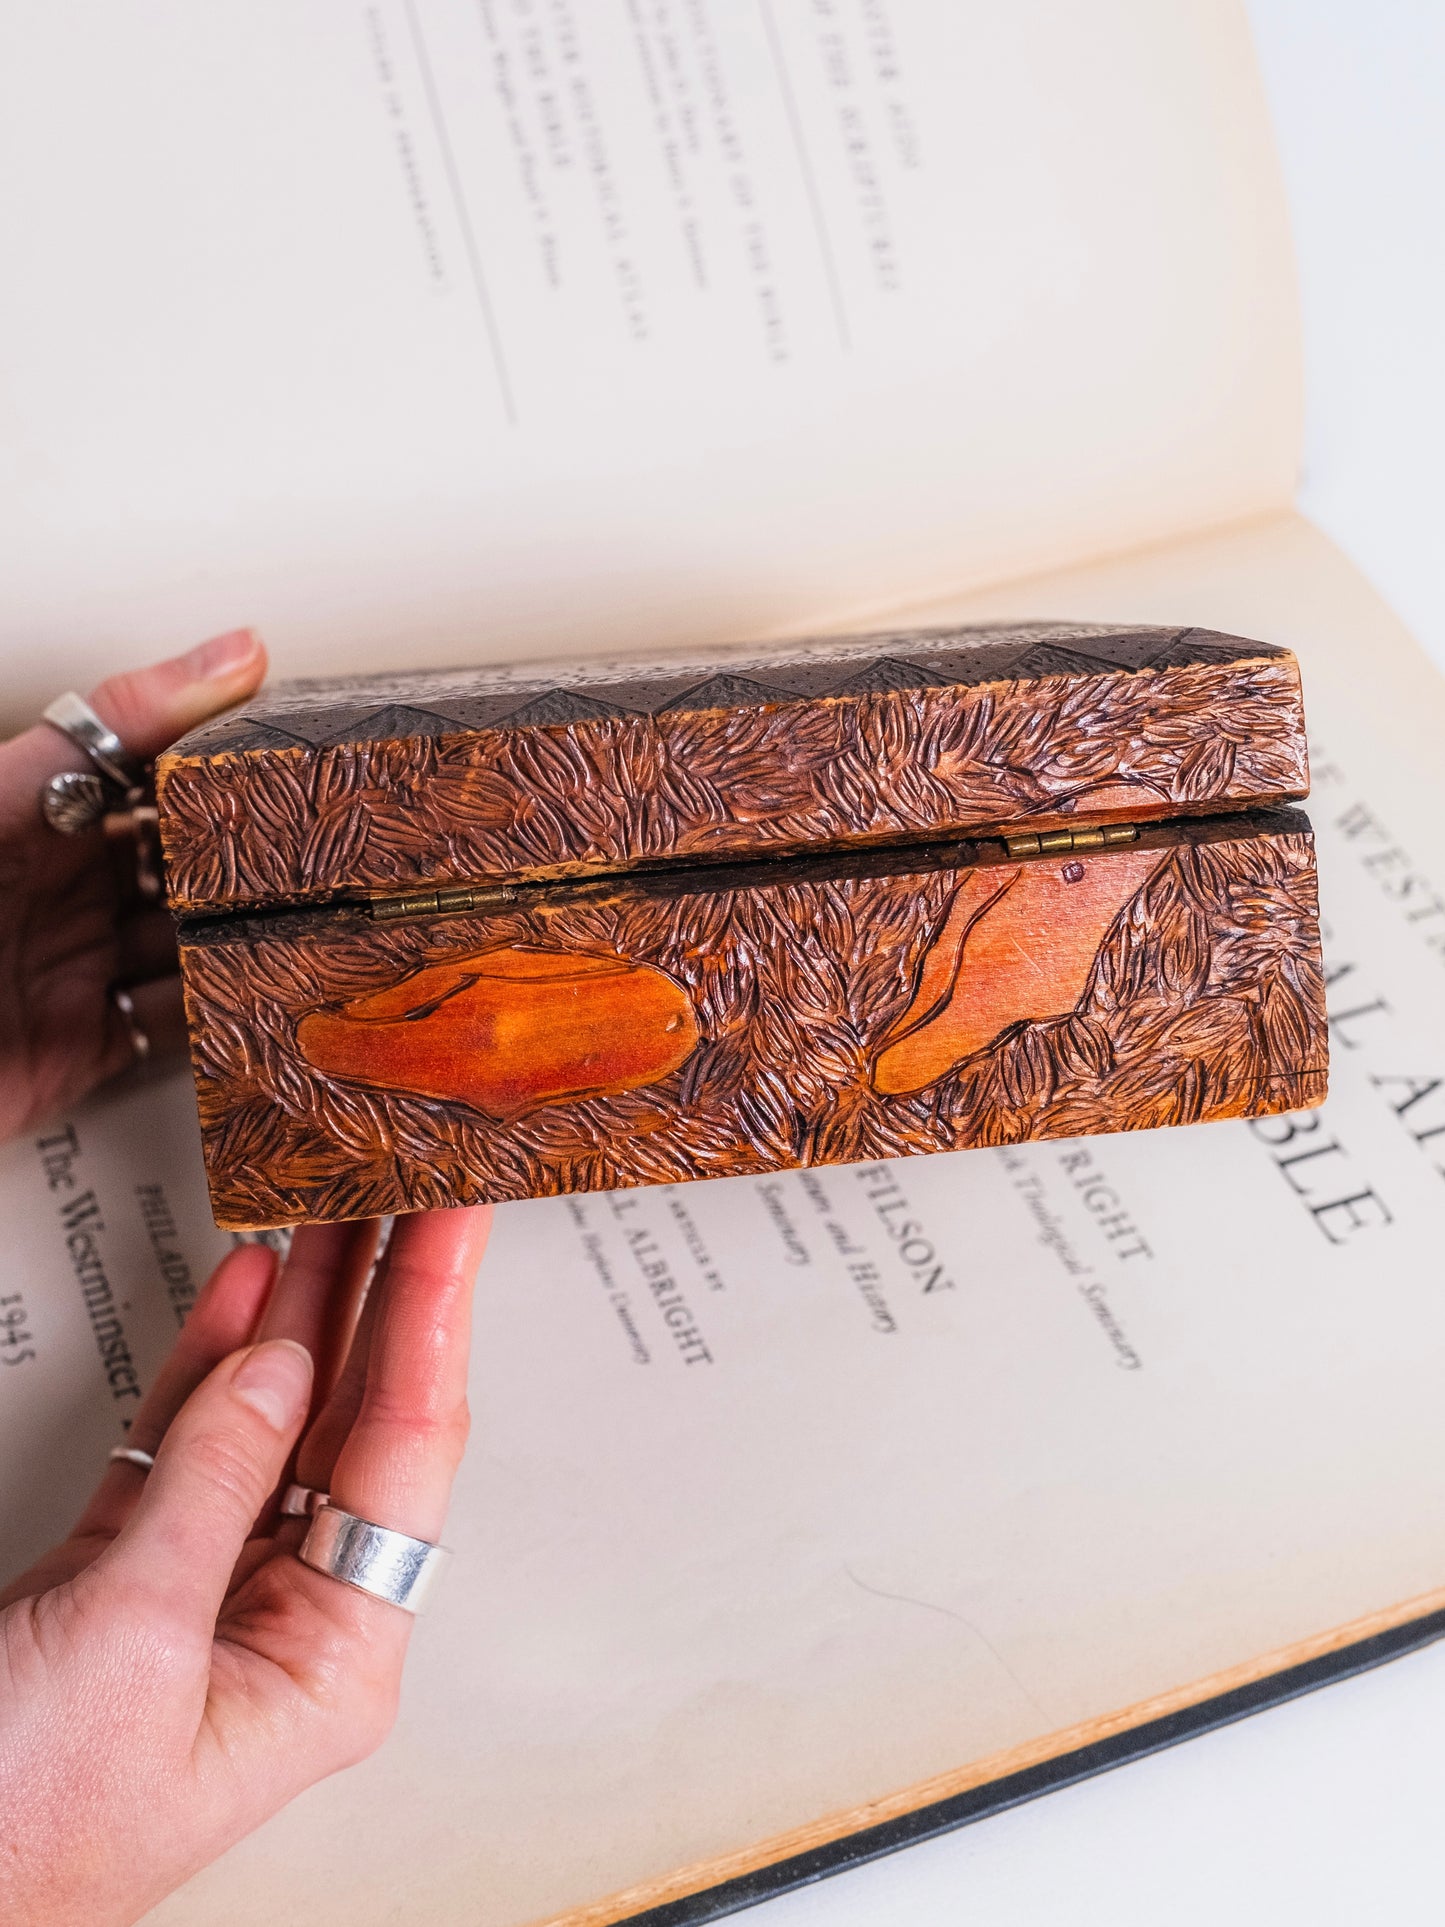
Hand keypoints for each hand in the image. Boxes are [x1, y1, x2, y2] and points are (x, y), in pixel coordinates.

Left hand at [0, 630, 266, 1141]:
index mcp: (36, 816)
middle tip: (322, 836)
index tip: (295, 740)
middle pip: (180, 859)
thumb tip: (230, 653)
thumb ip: (116, 723)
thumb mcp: (12, 793)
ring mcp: (76, 967)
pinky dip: (222, 1010)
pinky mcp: (88, 1043)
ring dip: (247, 931)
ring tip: (313, 912)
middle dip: (249, 850)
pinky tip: (263, 987)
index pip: (148, 768)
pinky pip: (174, 1022)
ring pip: (188, 941)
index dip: (220, 754)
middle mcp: (59, 890)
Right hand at [0, 1205, 490, 1926]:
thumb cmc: (20, 1827)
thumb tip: (281, 1361)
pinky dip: (214, 1360)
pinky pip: (191, 1443)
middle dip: (386, 1295)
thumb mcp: (132, 1641)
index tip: (458, 1220)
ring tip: (342, 1204)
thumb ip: (215, 1484)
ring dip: (306, 1310)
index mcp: (333, 1661)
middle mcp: (292, 1621)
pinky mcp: (125, 1576)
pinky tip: (248, 1286)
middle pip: (360, 1420)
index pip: (408, 1447)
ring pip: (278, 1417)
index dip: (434, 1315)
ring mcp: (209, 1592)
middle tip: (416, 1185)